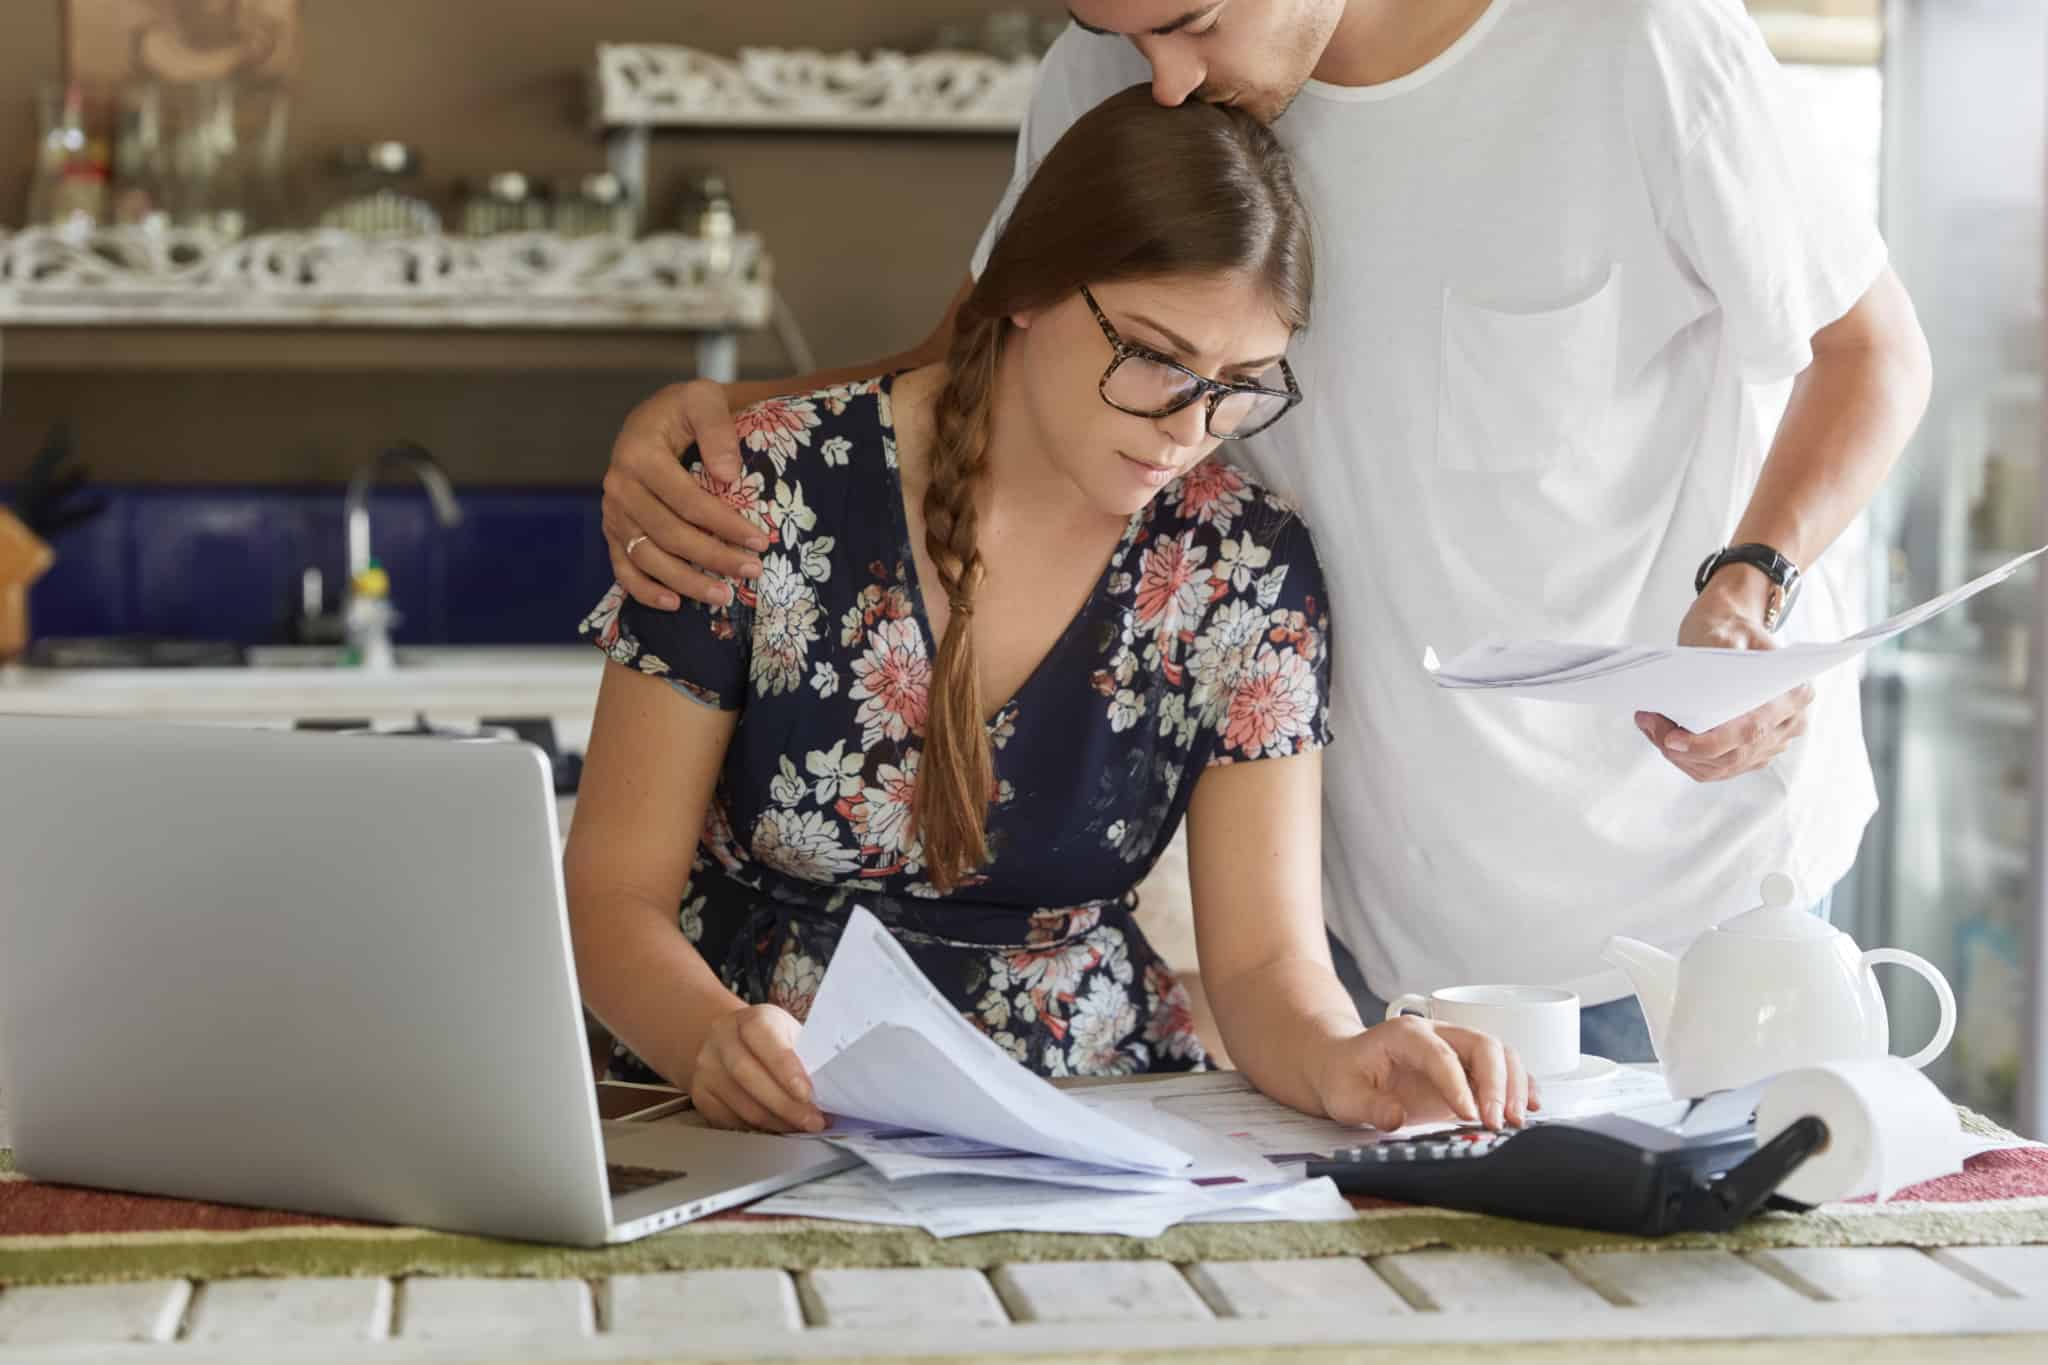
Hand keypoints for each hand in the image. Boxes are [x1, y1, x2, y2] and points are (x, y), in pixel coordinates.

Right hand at [601, 379, 769, 608]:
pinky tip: (674, 604)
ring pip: (647, 557)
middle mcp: (619, 486)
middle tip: (752, 571)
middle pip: (669, 534)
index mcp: (639, 455)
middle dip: (713, 557)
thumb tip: (727, 476)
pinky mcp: (612, 530)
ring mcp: (613, 512)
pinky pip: (623, 568)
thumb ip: (717, 431)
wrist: (659, 417)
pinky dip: (644, 591)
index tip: (760, 541)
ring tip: (723, 596)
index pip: (687, 501)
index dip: (724, 524)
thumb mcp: (704, 400)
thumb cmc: (687, 410)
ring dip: (685, 582)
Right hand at [690, 1003, 825, 1133]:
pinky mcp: (701, 1094)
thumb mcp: (790, 1035)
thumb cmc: (772, 1042)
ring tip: (800, 1127)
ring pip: (741, 1104)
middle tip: (813, 1121)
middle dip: (785, 1105)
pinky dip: (758, 1129)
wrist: (730, 1042)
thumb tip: (835, 1087)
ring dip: (776, 1122)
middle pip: (748, 1075)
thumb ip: (806, 1056)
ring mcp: (707, 1067)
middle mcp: (722, 1039)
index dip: (785, 1067)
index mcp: (750, 1019)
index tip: (807, 1093)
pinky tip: (778, 1128)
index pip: (763, 1037)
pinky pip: (730, 1120)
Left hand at [1310, 1016, 1536, 1132]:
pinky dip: (1521, 1085)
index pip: (1442, 1056)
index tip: (1470, 1116)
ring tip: (1515, 1120)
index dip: (1459, 1085)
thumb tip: (1396, 1118)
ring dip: (1515, 1085)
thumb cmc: (1345, 1077)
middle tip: (1496, 1122)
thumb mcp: (1344, 1095)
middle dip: (1497, 1084)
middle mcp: (1438, 1035)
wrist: (1344, 1065)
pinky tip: (1530, 1107)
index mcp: (1407, 1035)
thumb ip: (1370, 1107)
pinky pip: (1503, 1068)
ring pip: (1500, 1053)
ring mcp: (1456, 1049)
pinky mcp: (1467, 1068)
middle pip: (1483, 1045)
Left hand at [1637, 570, 1812, 781]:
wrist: (1734, 636)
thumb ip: (1717, 657)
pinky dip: (1685, 758)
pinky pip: (1716, 769)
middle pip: (1733, 755)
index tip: (1671, 740)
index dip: (1710, 742)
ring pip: (1721, 767)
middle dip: (1684, 749)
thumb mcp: (1726, 632)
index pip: (1751, 729)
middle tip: (1648, 723)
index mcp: (1793, 692)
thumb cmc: (1731, 631)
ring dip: (1680, 755)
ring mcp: (1773, 742)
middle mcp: (1790, 722)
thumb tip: (1694, 690)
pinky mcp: (1753, 754)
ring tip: (1650, 725)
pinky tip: (1662, 734)